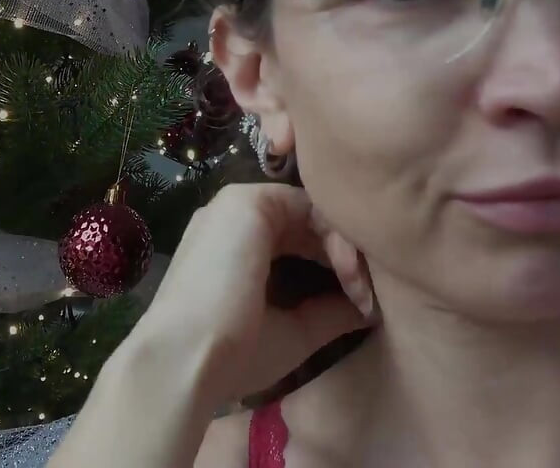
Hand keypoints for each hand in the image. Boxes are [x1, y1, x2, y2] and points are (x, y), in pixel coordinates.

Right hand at [133, 183, 376, 404]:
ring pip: (311, 210)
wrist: (188, 358)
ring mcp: (238, 206)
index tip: (360, 302)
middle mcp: (234, 220)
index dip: (334, 263)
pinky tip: (347, 268)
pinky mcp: (247, 201)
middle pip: (308, 220)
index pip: (299, 237)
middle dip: (345, 253)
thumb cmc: (234, 352)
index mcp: (237, 247)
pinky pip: (306, 205)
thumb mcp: (294, 332)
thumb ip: (329, 313)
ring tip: (359, 287)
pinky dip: (334, 234)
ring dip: (343, 245)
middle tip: (366, 294)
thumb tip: (370, 309)